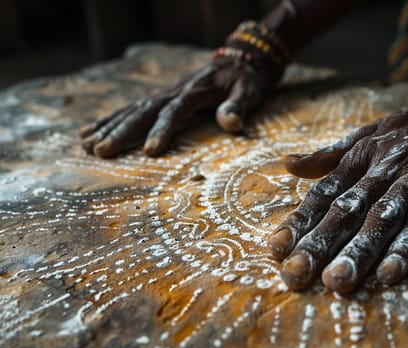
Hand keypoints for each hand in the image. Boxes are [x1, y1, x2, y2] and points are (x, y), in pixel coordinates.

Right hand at [79, 56, 266, 157]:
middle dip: (121, 132)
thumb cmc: (245, 83)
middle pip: (143, 111)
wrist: (239, 62)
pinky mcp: (159, 98)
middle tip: (101, 152)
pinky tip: (87, 132)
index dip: (161, 131)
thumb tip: (231, 123)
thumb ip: (238, 107)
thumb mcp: (249, 93)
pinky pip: (129, 109)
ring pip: (130, 110)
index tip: (148, 151)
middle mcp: (173, 93)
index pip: (174, 112)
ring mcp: (163, 94)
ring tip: (85, 145)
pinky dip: (108, 120)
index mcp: (195, 93)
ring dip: (108, 127)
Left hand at [268, 94, 407, 292]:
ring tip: (336, 282)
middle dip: (319, 244)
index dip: (299, 221)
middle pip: (346, 211)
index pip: (323, 194)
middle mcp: (381, 170)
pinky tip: (390, 273)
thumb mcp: (365, 136)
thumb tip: (287, 165)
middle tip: (295, 275)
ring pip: (381, 219)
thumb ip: (327, 156)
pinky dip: (407, 246)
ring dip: (358, 251)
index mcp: (359, 159)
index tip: (275, 249)